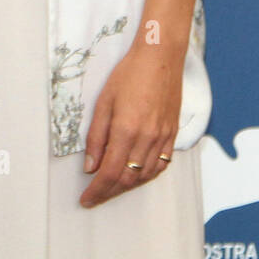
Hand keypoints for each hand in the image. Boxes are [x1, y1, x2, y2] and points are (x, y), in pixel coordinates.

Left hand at [79, 43, 181, 208]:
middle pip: (127, 179)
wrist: (160, 59)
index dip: (97, 190)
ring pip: (145, 176)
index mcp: (126, 130)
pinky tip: (136, 177)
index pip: (109, 172)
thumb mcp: (103, 101)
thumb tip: (90, 166)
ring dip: (127, 187)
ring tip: (111, 189)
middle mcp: (147, 139)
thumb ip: (96, 136)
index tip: (86, 199)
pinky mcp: (172, 135)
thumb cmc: (128, 74)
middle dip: (109, 193)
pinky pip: (160, 166)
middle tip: (94, 198)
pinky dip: (146, 177)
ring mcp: (162, 139)